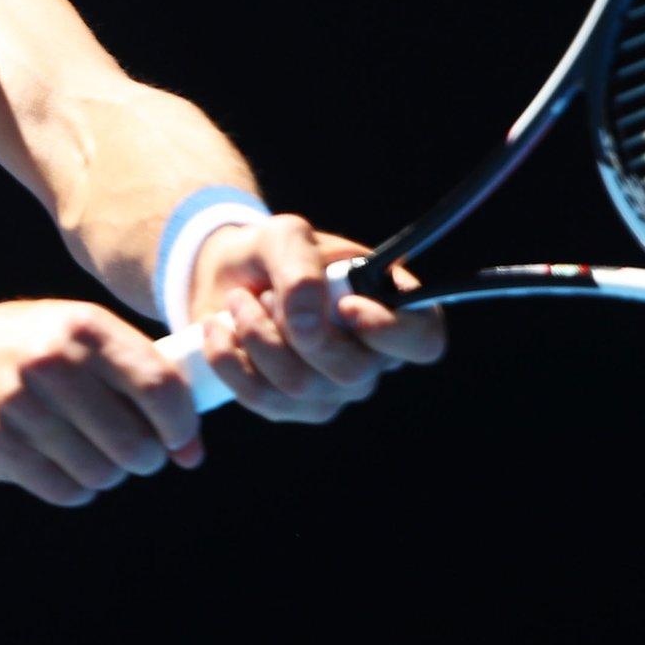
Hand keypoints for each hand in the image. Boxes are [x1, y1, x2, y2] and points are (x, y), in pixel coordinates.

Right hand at [0, 300, 202, 506]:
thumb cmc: (41, 350)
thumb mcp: (89, 342)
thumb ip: (145, 382)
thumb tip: (192, 453)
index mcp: (85, 327)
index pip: (159, 386)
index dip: (180, 424)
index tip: (179, 439)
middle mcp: (51, 361)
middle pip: (133, 442)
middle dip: (146, 458)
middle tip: (137, 452)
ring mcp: (19, 403)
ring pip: (101, 472)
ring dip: (109, 473)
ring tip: (96, 453)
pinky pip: (65, 490)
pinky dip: (77, 487)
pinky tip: (66, 464)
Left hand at [189, 215, 446, 421]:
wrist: (227, 277)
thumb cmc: (273, 253)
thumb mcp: (285, 236)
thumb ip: (301, 266)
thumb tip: (308, 321)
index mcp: (393, 309)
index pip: (424, 341)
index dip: (391, 332)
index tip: (345, 306)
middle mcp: (373, 358)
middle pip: (352, 372)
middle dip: (296, 330)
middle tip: (265, 293)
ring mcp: (334, 390)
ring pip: (300, 387)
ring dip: (256, 337)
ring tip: (240, 303)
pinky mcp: (291, 409)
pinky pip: (262, 399)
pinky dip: (229, 359)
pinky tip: (220, 329)